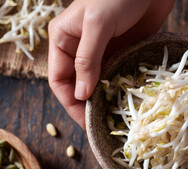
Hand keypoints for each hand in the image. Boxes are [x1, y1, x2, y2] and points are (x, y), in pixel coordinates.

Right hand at [48, 0, 173, 128]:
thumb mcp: (97, 24)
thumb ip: (87, 59)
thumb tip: (80, 95)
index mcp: (63, 40)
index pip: (59, 80)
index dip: (70, 103)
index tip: (85, 122)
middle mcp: (79, 49)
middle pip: (78, 86)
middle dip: (87, 106)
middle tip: (103, 125)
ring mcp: (102, 53)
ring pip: (98, 85)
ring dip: (106, 101)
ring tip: (116, 119)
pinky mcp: (122, 53)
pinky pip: (117, 77)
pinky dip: (121, 91)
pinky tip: (128, 103)